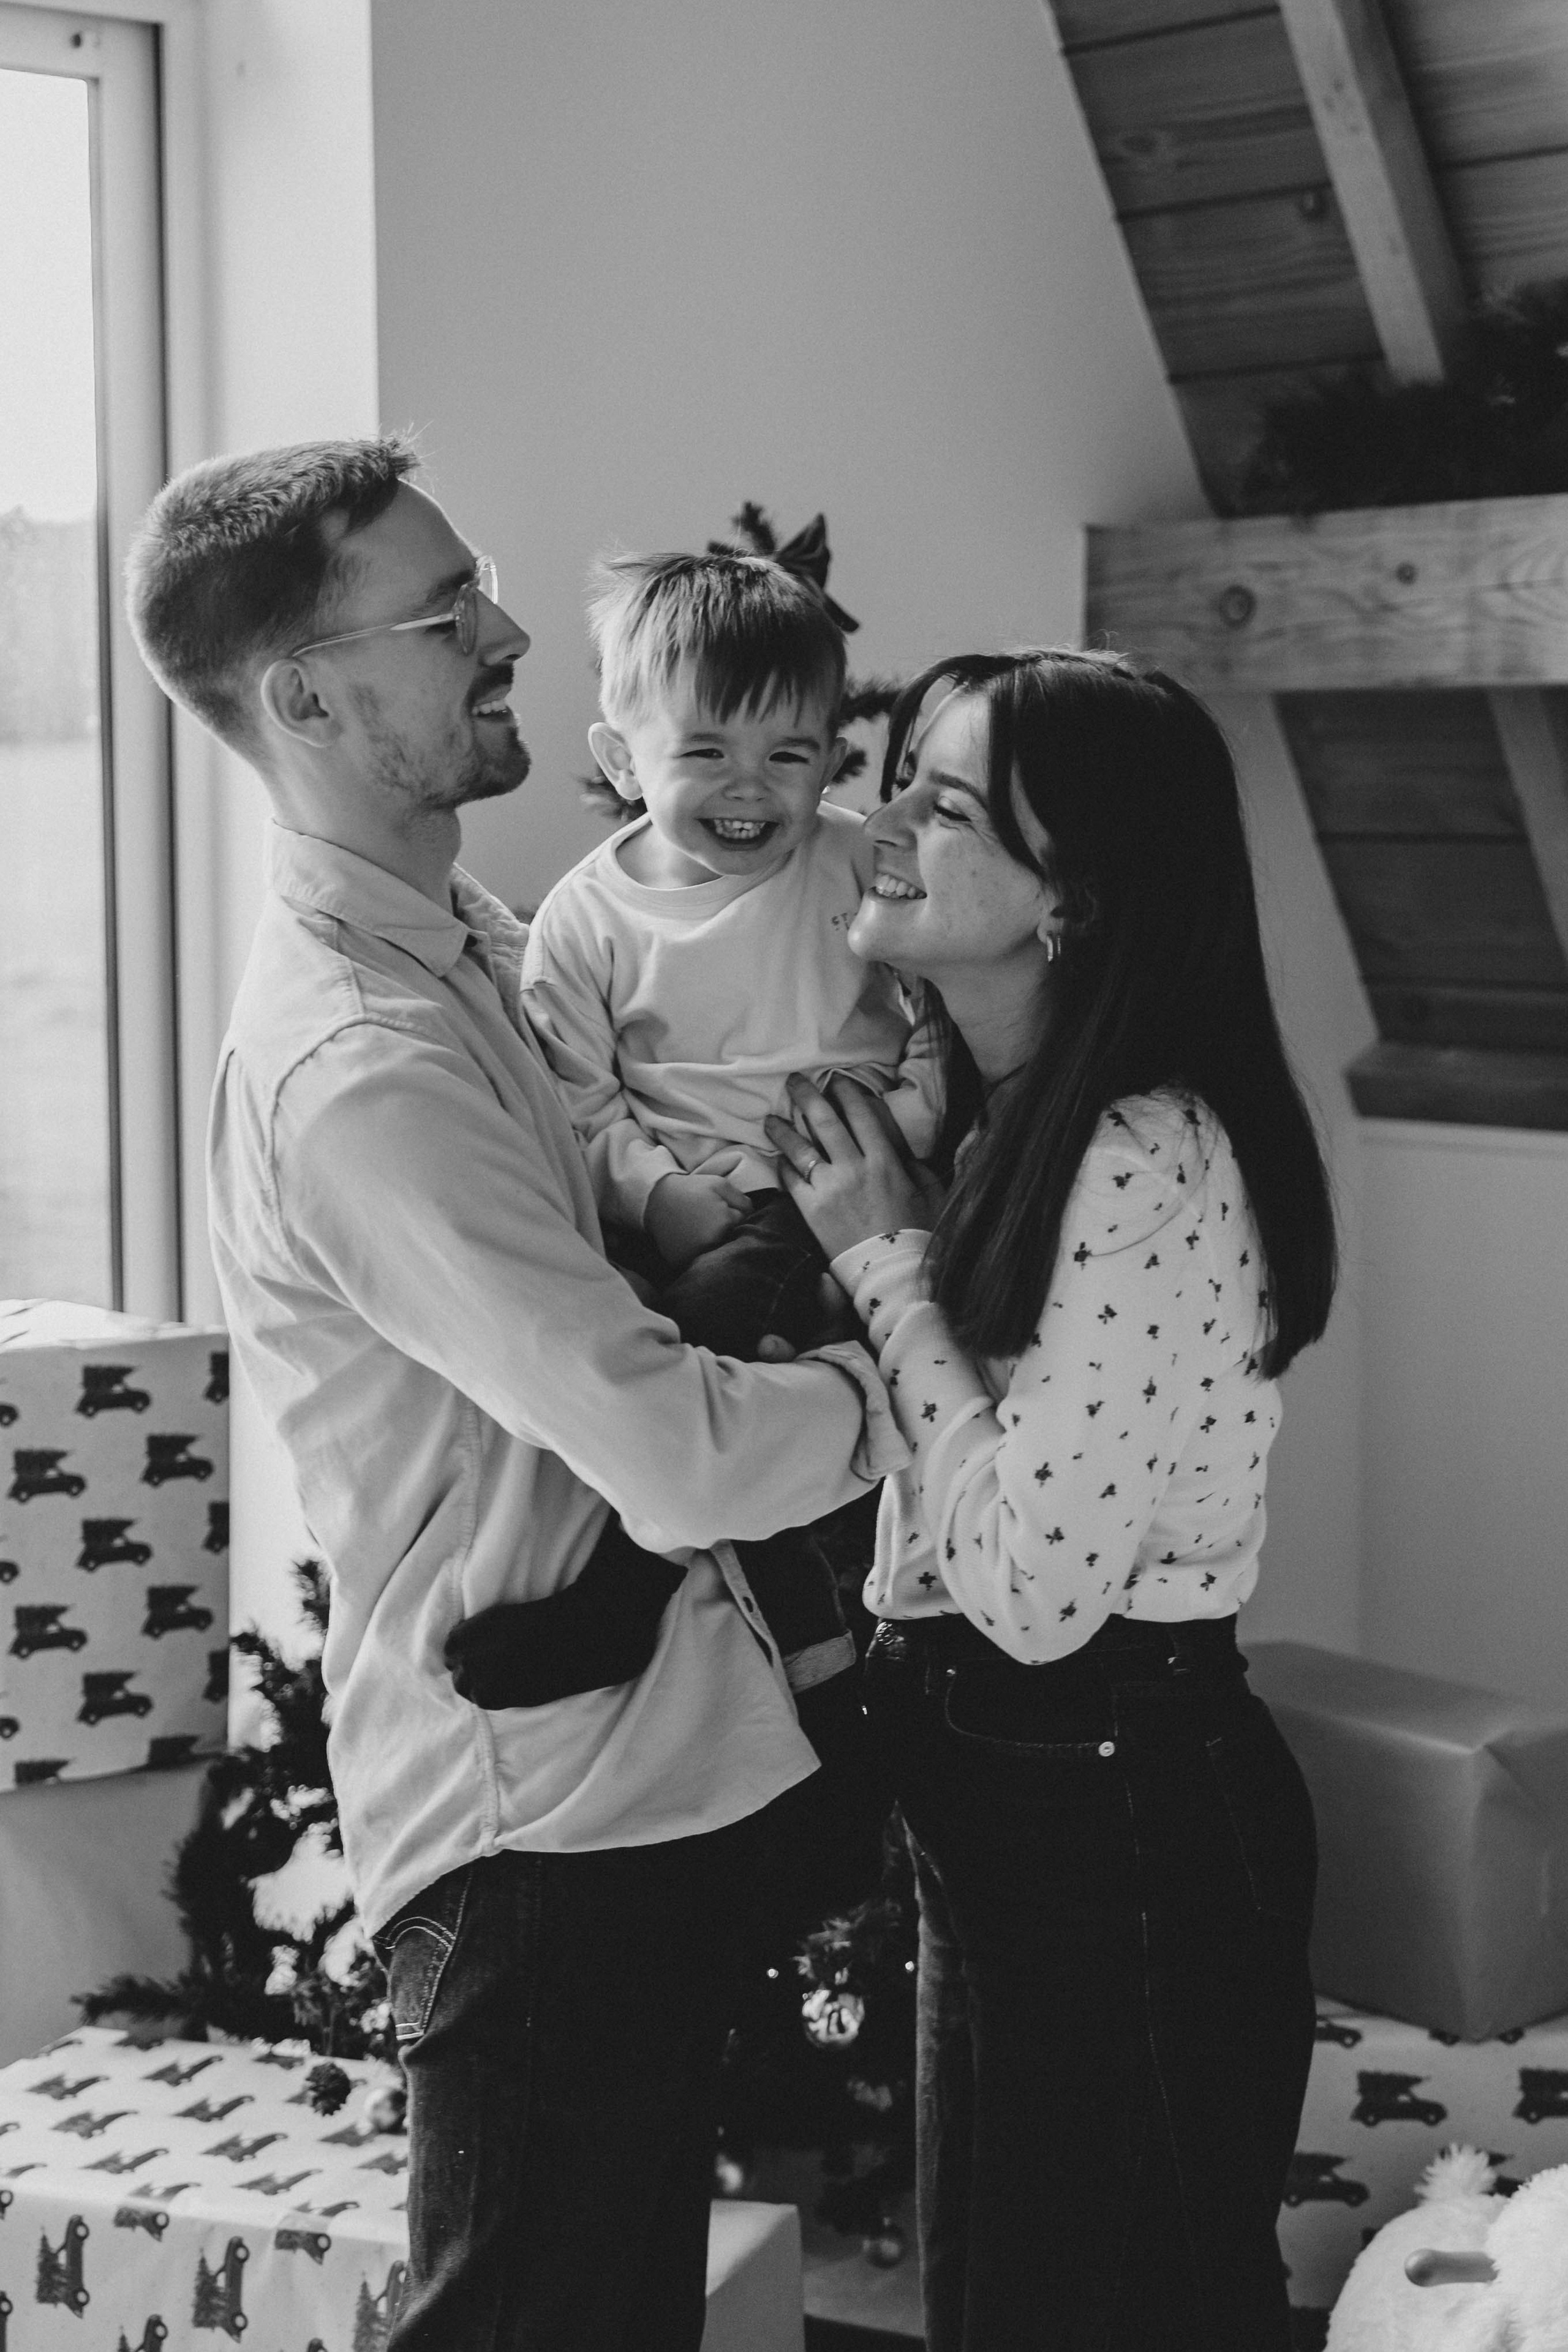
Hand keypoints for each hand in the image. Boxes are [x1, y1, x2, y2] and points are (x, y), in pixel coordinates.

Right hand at [645, 1169, 749, 1271]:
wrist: (655, 1199)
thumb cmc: (690, 1189)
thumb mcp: (719, 1184)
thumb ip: (741, 1199)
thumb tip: (752, 1215)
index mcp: (724, 1221)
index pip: (741, 1223)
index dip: (730, 1214)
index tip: (716, 1208)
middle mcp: (712, 1241)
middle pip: (729, 1239)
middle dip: (723, 1230)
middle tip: (705, 1218)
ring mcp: (696, 1254)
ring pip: (714, 1251)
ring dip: (711, 1243)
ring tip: (696, 1228)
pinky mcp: (682, 1262)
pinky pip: (696, 1261)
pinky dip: (695, 1253)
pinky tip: (687, 1239)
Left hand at [765, 1076, 944, 1262]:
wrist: (891, 1271)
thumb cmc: (916, 1232)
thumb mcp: (929, 1191)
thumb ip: (913, 1164)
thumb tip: (898, 1146)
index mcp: (884, 1161)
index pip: (861, 1115)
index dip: (847, 1093)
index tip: (837, 1080)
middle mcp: (853, 1168)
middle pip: (825, 1122)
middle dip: (808, 1096)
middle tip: (795, 1081)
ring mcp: (829, 1188)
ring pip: (800, 1148)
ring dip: (783, 1129)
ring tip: (771, 1118)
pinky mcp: (812, 1210)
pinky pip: (792, 1180)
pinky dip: (784, 1165)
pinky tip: (780, 1157)